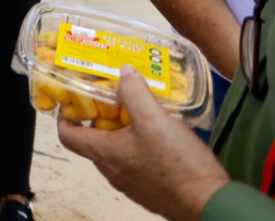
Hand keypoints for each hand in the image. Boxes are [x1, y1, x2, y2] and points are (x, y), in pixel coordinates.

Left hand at [58, 67, 229, 220]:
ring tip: (140, 111)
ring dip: (123, 130)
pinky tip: (160, 133)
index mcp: (104, 153)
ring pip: (116, 151)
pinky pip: (135, 162)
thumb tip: (123, 73)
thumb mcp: (153, 119)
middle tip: (115, 97)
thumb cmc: (176, 163)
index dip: (65, 115)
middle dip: (101, 117)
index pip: (67, 135)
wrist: (208, 203)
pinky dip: (139, 145)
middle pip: (94, 140)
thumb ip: (134, 93)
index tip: (76, 99)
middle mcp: (112, 171)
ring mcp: (130, 183)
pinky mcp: (149, 188)